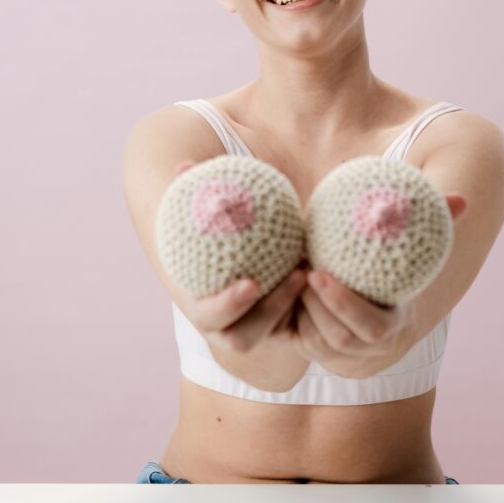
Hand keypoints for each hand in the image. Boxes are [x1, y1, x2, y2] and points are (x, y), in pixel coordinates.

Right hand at [171, 161, 308, 355]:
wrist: (240, 267)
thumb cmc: (217, 239)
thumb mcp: (212, 222)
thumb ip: (197, 198)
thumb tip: (184, 164)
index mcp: (202, 305)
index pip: (209, 317)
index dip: (227, 306)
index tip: (251, 283)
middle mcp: (226, 328)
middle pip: (242, 338)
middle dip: (269, 311)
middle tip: (296, 277)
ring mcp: (254, 333)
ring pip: (274, 333)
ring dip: (292, 305)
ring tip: (310, 270)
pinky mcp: (279, 332)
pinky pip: (296, 326)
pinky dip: (308, 303)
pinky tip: (319, 267)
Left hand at [288, 194, 466, 378]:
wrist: (375, 303)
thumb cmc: (393, 267)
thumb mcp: (411, 251)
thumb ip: (435, 225)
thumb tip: (462, 199)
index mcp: (395, 325)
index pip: (372, 329)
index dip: (345, 304)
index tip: (320, 272)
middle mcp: (369, 349)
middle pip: (339, 338)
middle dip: (317, 306)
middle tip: (302, 269)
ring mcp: (341, 356)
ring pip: (315, 342)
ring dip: (300, 309)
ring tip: (293, 273)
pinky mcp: (318, 352)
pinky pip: (299, 340)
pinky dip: (289, 315)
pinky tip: (286, 285)